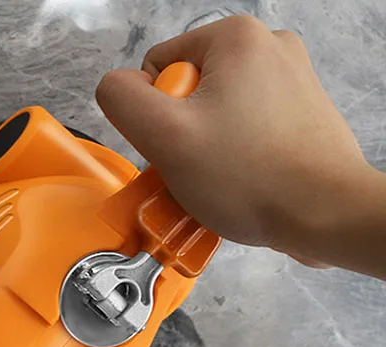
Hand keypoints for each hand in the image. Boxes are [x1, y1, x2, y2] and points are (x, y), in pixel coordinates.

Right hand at [96, 15, 372, 259]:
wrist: (325, 213)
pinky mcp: (302, 115)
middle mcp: (269, 48)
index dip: (156, 116)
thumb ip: (123, 101)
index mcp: (236, 38)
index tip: (182, 145)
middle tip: (199, 168)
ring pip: (215, 116)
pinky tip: (242, 183)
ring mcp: (291, 81)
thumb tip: (116, 88)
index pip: (157, 69)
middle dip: (182, 136)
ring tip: (222, 180)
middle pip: (187, 93)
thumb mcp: (164, 136)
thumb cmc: (250, 176)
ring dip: (205, 151)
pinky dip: (235, 158)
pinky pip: (245, 132)